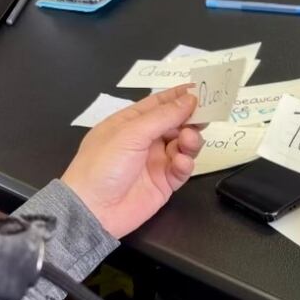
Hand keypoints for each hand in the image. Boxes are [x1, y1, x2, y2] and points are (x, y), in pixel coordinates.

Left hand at [61, 86, 201, 238]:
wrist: (93, 210)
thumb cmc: (103, 165)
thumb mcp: (131, 134)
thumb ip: (163, 116)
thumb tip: (190, 99)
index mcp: (131, 122)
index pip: (159, 103)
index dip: (179, 96)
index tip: (202, 89)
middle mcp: (145, 139)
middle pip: (176, 123)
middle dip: (191, 119)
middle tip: (206, 117)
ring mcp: (156, 161)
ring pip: (184, 145)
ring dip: (190, 141)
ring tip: (189, 141)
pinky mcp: (165, 182)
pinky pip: (182, 168)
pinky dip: (185, 164)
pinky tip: (181, 163)